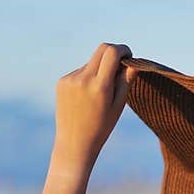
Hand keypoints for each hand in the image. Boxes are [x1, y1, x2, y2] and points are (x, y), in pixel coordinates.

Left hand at [53, 42, 136, 173]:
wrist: (74, 143)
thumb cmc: (101, 127)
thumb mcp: (118, 106)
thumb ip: (125, 81)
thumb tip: (132, 62)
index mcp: (99, 86)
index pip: (112, 52)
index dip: (123, 50)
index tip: (129, 56)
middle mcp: (83, 79)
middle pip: (101, 50)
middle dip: (113, 53)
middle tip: (120, 64)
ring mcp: (70, 79)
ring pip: (91, 62)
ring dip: (99, 69)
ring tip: (99, 94)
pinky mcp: (62, 82)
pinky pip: (80, 71)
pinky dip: (87, 77)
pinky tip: (86, 98)